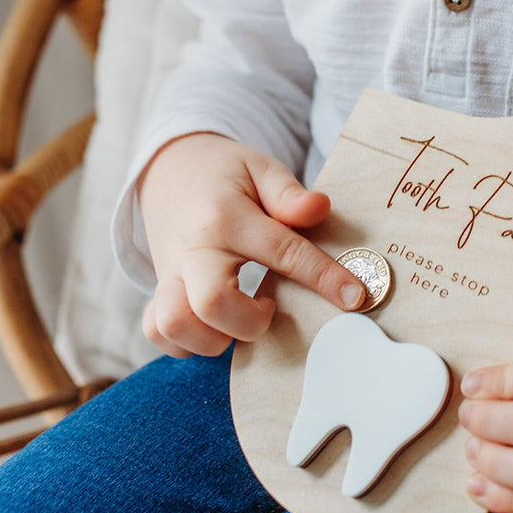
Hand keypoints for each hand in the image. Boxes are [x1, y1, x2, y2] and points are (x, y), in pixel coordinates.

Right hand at [137, 132, 365, 357]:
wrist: (170, 171)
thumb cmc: (228, 175)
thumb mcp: (261, 168)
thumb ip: (289, 193)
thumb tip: (320, 207)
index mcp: (226, 216)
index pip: (280, 252)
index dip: (322, 277)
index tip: (354, 296)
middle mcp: (193, 250)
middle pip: (212, 303)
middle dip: (251, 322)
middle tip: (271, 307)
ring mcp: (170, 274)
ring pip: (176, 325)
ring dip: (215, 337)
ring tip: (243, 318)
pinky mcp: (158, 290)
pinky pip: (158, 332)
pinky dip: (185, 343)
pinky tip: (214, 328)